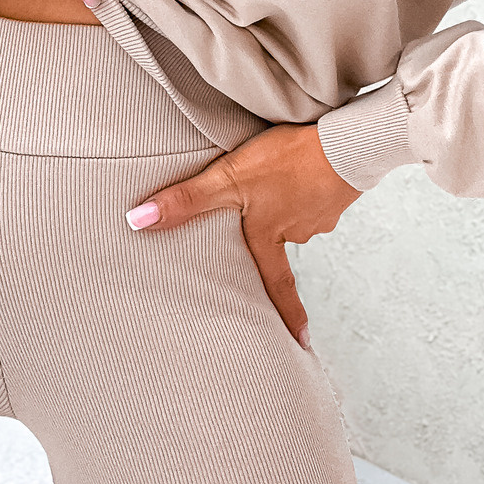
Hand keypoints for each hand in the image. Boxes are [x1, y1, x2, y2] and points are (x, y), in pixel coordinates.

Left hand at [125, 123, 360, 346]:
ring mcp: (322, 211)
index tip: (300, 343)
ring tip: (280, 182)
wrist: (346, 140)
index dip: (287, 314)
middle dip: (273, 237)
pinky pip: (316, 192)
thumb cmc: (287, 162)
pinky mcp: (337, 187)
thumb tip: (137, 222)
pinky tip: (301, 169)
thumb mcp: (229, 179)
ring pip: (297, 214)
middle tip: (269, 228)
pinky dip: (307, 185)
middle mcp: (298, 231)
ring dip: (289, 203)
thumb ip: (186, 201)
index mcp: (271, 237)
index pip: (276, 286)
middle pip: (280, 241)